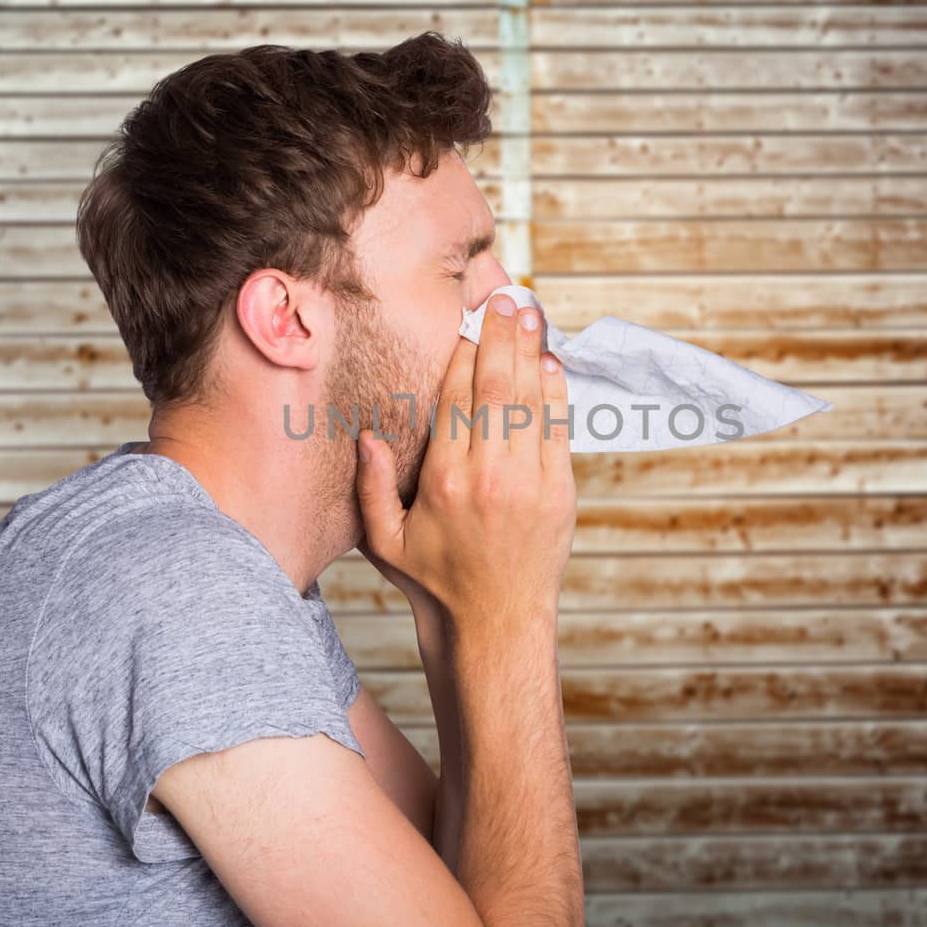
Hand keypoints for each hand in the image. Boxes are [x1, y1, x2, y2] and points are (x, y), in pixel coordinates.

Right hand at [355, 295, 575, 635]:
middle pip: (497, 387)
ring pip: (532, 401)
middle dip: (500, 337)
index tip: (464, 326)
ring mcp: (531, 483)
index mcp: (444, 482)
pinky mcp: (561, 493)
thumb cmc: (435, 582)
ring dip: (532, 352)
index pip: (455, 399)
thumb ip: (371, 486)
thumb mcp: (384, 540)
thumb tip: (366, 434)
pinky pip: (559, 429)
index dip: (461, 355)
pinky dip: (556, 392)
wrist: (495, 626)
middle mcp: (490, 477)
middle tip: (505, 299)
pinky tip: (550, 363)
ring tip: (529, 313)